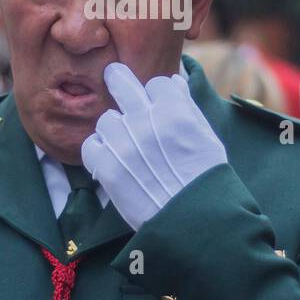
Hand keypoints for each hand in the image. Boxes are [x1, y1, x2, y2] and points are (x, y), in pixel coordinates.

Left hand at [80, 63, 227, 230]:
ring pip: (107, 119)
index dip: (158, 94)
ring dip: (115, 130)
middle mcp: (146, 122)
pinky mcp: (107, 168)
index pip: (157, 82)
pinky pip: (91, 145)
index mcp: (175, 111)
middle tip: (113, 75)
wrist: (192, 224)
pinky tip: (112, 161)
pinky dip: (99, 152)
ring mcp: (123, 144)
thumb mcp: (208, 138)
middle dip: (117, 78)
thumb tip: (173, 82)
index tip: (158, 105)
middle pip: (120, 81)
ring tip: (127, 148)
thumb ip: (187, 107)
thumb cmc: (205, 181)